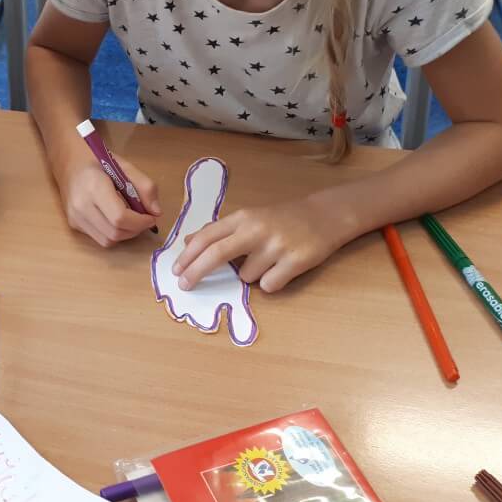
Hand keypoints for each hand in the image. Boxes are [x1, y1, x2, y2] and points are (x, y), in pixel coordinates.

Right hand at [59, 154, 159, 246]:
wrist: (68, 162)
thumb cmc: (98, 160)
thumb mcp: (125, 166)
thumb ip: (145, 186)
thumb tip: (156, 212)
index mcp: (94, 187)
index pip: (120, 217)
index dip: (140, 222)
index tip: (151, 216)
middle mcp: (81, 206)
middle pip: (115, 232)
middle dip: (135, 230)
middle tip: (144, 219)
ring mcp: (75, 217)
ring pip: (108, 241)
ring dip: (125, 234)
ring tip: (131, 220)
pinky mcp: (74, 225)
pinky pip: (99, 238)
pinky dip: (113, 234)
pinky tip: (116, 220)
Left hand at [172, 196, 346, 293]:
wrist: (325, 215)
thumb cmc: (282, 219)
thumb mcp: (249, 218)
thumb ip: (220, 231)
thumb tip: (188, 243)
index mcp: (243, 217)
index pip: (207, 236)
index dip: (188, 255)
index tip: (176, 271)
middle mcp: (257, 229)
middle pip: (216, 254)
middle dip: (196, 272)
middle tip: (184, 286)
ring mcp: (277, 245)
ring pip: (246, 276)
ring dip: (251, 275)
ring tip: (269, 261)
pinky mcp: (296, 261)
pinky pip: (269, 285)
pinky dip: (272, 282)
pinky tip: (282, 268)